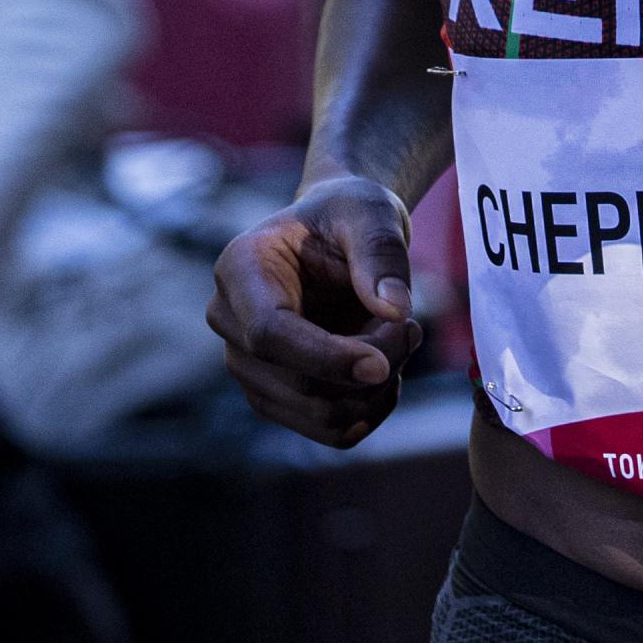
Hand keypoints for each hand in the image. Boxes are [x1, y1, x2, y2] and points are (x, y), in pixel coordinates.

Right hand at [208, 177, 422, 447]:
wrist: (340, 233)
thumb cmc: (350, 213)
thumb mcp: (370, 213)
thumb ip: (380, 254)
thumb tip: (394, 310)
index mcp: (240, 268)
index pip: (268, 334)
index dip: (325, 358)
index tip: (381, 364)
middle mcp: (230, 321)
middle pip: (295, 383)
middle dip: (370, 367)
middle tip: (412, 326)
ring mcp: (248, 365)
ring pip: (316, 415)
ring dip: (375, 391)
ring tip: (404, 338)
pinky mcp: (275, 394)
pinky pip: (328, 430)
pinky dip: (370, 410)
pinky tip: (391, 371)